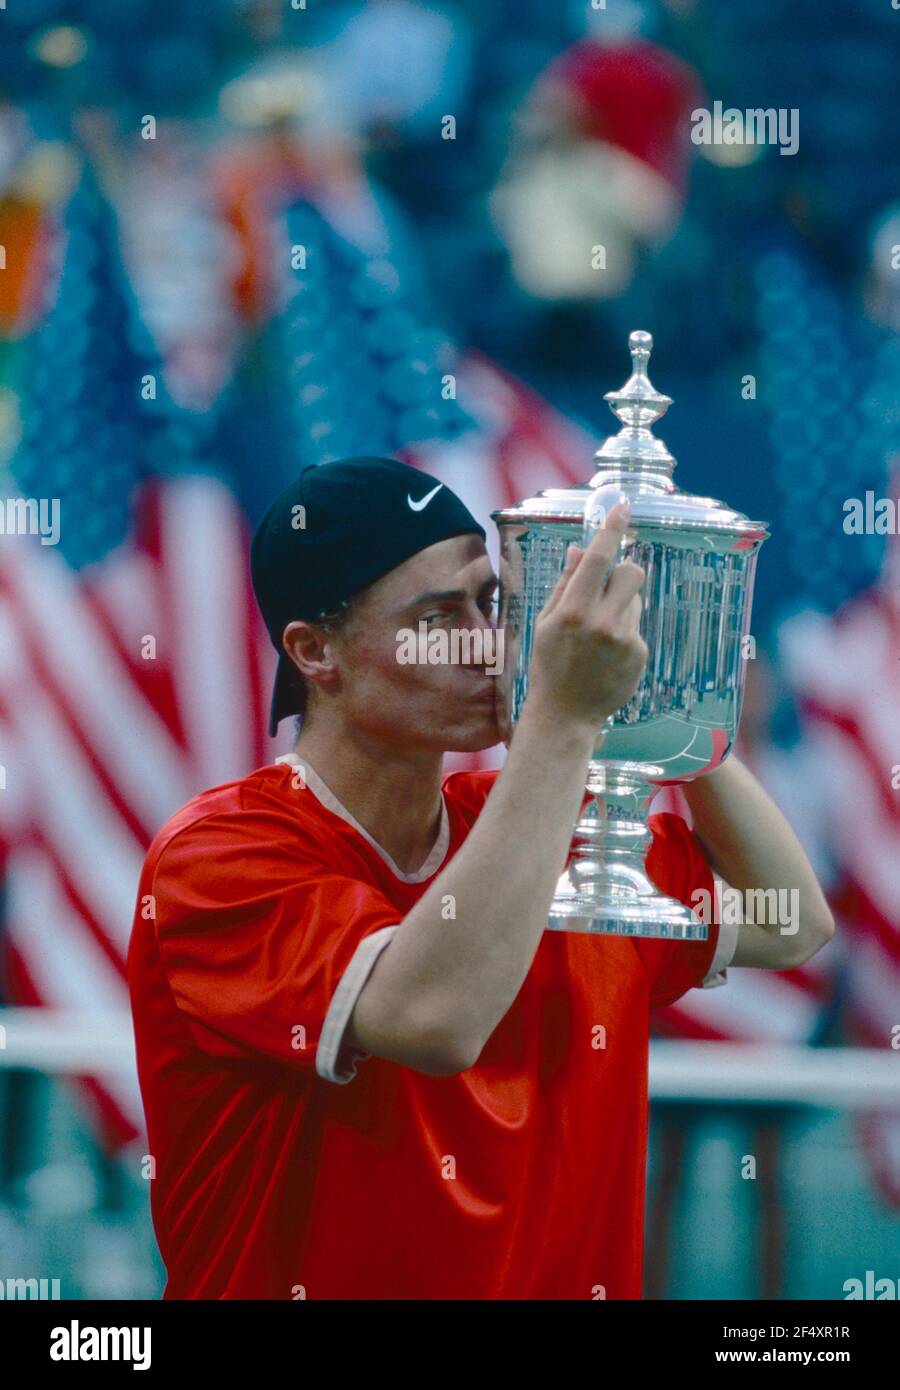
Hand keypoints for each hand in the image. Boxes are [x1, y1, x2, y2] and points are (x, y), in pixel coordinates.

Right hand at [526, 502, 647, 730]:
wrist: (566, 714)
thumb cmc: (549, 666)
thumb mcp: (545, 622)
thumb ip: (564, 584)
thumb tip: (578, 550)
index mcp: (573, 610)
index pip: (599, 558)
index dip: (612, 529)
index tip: (622, 508)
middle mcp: (602, 622)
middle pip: (632, 572)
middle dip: (623, 571)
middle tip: (608, 585)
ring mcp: (624, 639)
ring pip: (635, 600)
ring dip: (620, 606)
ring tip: (598, 635)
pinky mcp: (639, 654)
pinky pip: (636, 627)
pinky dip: (624, 633)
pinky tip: (606, 655)